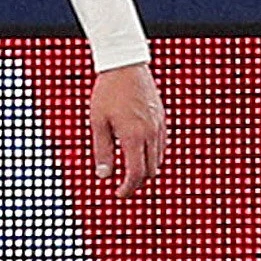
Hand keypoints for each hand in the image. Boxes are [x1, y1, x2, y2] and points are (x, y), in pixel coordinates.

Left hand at [87, 62, 166, 195]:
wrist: (125, 66)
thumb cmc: (107, 93)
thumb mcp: (97, 123)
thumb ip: (102, 151)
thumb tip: (104, 176)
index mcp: (134, 136)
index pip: (136, 173)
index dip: (128, 188)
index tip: (119, 194)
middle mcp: (151, 133)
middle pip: (150, 170)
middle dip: (137, 181)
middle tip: (122, 184)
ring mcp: (160, 126)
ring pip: (158, 159)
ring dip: (145, 168)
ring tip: (128, 169)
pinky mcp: (163, 119)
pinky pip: (161, 145)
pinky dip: (152, 155)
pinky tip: (138, 152)